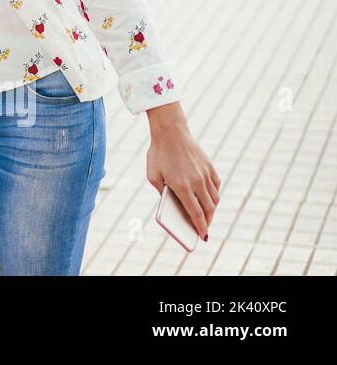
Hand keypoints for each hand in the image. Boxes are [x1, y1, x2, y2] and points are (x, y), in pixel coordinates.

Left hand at [146, 103, 220, 240]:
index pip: (195, 213)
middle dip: (207, 221)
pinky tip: (209, 198)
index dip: (200, 226)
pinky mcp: (210, 167)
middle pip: (208, 208)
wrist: (171, 132)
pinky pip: (216, 186)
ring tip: (207, 216)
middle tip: (205, 229)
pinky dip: (214, 195)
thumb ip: (162, 193)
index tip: (203, 236)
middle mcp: (196, 182)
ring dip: (212, 210)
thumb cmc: (158, 154)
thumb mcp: (153, 175)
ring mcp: (205, 174)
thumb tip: (173, 206)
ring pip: (214, 199)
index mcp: (181, 186)